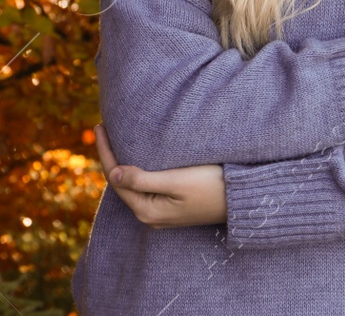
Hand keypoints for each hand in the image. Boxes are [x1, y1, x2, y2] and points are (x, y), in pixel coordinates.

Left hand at [94, 122, 226, 227]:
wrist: (244, 200)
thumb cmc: (213, 186)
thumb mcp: (178, 180)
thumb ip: (144, 179)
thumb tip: (114, 173)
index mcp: (147, 211)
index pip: (117, 177)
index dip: (106, 152)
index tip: (100, 127)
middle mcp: (151, 216)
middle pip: (123, 183)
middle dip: (113, 157)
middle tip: (105, 130)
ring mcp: (162, 214)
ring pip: (135, 186)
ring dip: (125, 164)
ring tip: (117, 142)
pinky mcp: (173, 208)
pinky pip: (147, 188)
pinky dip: (139, 171)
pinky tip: (139, 159)